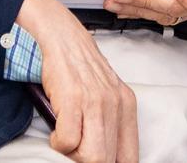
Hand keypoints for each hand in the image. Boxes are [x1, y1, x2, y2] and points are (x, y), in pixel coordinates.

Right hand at [16, 0, 139, 162]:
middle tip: (77, 150)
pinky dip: (58, 142)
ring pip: (92, 157)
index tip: (99, 161)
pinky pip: (67, 142)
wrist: (61, 36)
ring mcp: (96, 102)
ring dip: (73, 154)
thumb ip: (110, 123)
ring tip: (66, 139)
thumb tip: (106, 156)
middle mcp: (115, 104)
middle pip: (107, 160)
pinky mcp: (74, 99)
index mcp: (127, 105)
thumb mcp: (105, 94)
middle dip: (88, 160)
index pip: (130, 157)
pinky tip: (57, 129)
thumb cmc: (79, 66)